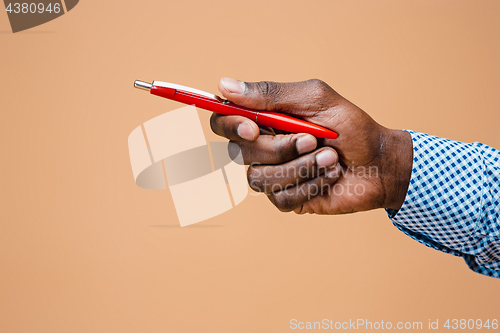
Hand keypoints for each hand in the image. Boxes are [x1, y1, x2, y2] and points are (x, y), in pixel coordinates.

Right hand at [210, 78, 412, 213]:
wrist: (381, 163)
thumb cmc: (352, 127)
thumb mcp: (316, 99)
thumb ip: (272, 94)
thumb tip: (225, 85)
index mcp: (266, 120)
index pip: (223, 121)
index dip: (229, 125)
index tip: (253, 128)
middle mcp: (264, 148)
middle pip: (239, 153)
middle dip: (279, 149)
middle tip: (313, 139)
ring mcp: (274, 175)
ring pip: (259, 179)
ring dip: (300, 167)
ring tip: (330, 158)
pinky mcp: (287, 199)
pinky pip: (281, 198)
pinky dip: (311, 184)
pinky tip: (330, 176)